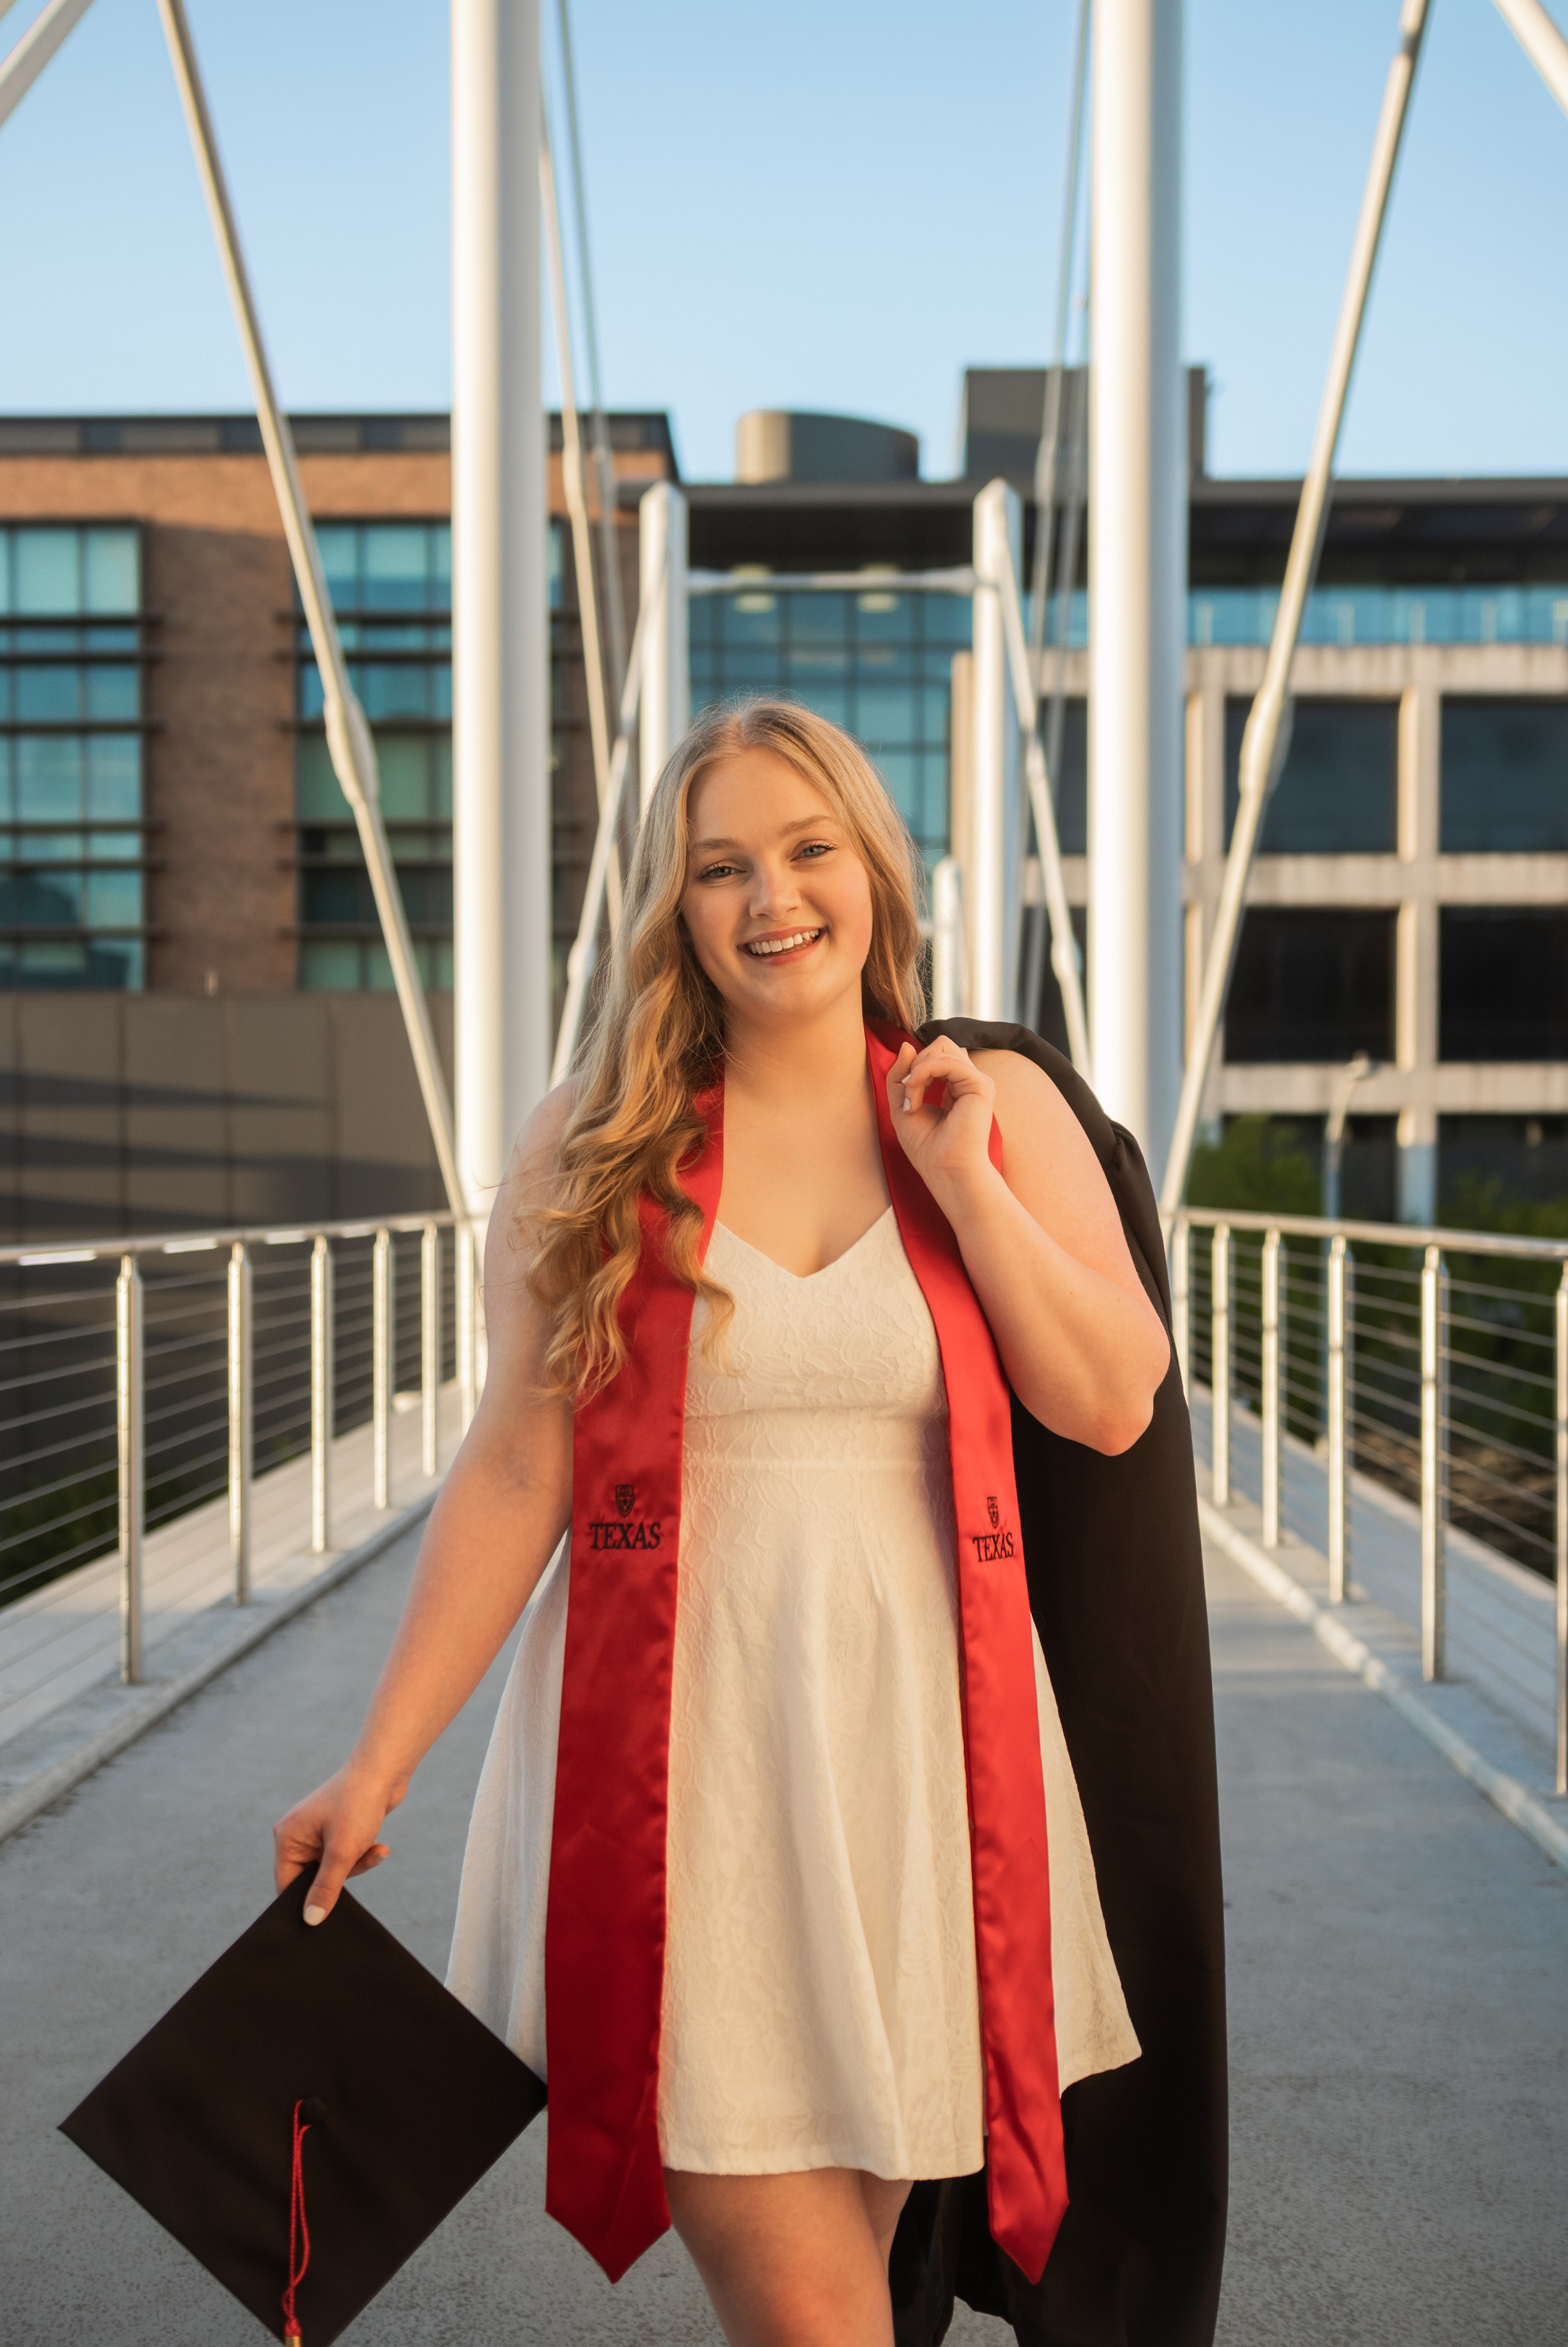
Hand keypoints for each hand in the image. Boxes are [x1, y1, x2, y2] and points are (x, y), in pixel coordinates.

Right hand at [273, 1762, 401, 1924]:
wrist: (386, 1770)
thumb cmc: (358, 1804)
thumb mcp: (342, 1853)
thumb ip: (325, 1888)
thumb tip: (310, 1920)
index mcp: (287, 1838)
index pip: (287, 1884)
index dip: (304, 1902)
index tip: (324, 1917)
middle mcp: (298, 1834)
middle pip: (312, 1878)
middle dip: (339, 1878)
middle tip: (358, 1867)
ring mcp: (318, 1832)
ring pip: (333, 1868)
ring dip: (356, 1863)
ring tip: (376, 1849)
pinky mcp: (338, 1830)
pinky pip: (346, 1855)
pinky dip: (362, 1854)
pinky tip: (380, 1847)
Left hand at [886, 1038, 997, 1199]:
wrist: (944, 1170)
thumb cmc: (927, 1146)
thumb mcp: (901, 1104)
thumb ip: (900, 1074)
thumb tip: (907, 1043)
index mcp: (955, 1084)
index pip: (934, 1053)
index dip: (913, 1066)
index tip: (904, 1095)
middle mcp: (968, 1080)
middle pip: (940, 1044)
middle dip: (915, 1064)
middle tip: (907, 1093)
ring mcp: (977, 1081)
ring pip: (942, 1047)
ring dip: (917, 1071)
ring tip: (911, 1100)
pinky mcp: (981, 1086)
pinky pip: (947, 1060)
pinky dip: (924, 1072)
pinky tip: (916, 1096)